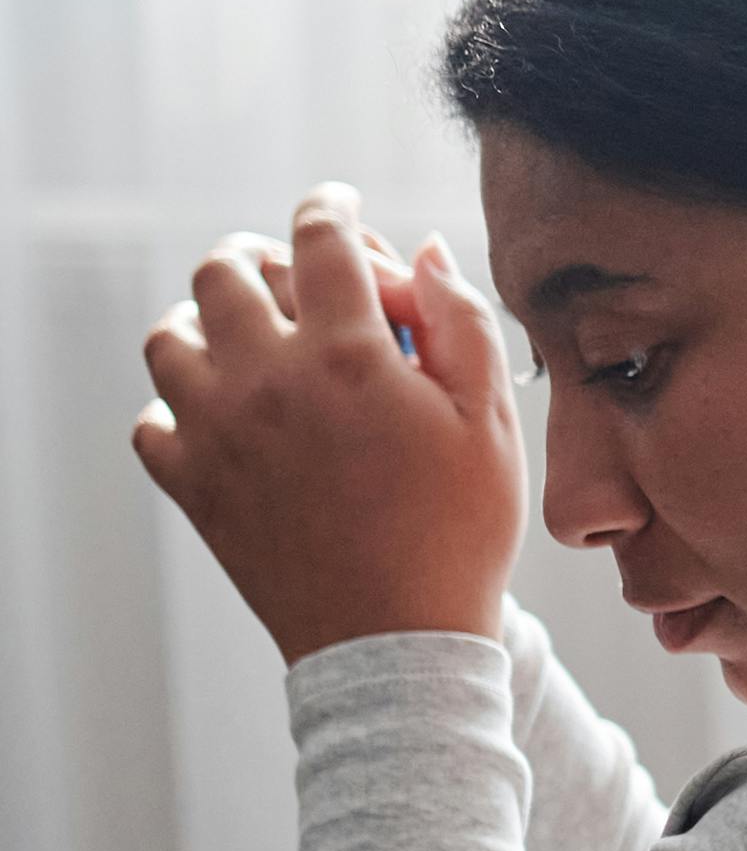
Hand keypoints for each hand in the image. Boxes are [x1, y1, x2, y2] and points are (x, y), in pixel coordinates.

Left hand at [135, 184, 524, 661]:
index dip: (329, 205)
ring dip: (206, 321)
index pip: (318, 236)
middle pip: (225, 268)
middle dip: (261, 255)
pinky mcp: (193, 488)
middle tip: (293, 278)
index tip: (337, 207)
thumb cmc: (460, 533)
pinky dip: (177, 408)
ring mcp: (218, 435)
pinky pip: (151, 422)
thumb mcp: (491, 423)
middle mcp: (268, 382)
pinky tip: (224, 418)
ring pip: (170, 335)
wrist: (399, 645)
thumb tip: (419, 250)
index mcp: (348, 355)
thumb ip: (460, 322)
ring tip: (247, 340)